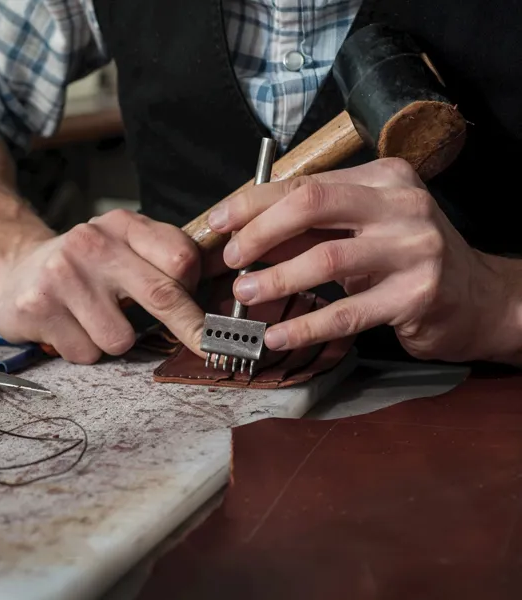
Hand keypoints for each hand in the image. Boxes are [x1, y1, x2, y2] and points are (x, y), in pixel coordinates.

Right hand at [0, 209, 205, 362]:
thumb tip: (215, 296)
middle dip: (189, 329)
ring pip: (120, 339)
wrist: (15, 269)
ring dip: (113, 340)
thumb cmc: (83, 266)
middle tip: (205, 346)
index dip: (196, 292)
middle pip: (162, 296)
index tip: (205, 314)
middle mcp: (91, 243)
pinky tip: (68, 327)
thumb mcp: (122, 246)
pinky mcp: (38, 308)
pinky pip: (86, 353)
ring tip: (93, 320)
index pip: (180, 258)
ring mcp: (62, 275)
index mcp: (121, 225)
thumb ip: (164, 261)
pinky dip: (82, 349)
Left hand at [207, 158, 512, 363]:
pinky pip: (347, 312)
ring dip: (276, 279)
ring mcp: (413, 248)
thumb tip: (243, 235)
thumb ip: (310, 228)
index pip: (305, 184)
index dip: (254, 202)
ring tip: (244, 294)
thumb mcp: (361, 230)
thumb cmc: (405, 260)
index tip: (219, 222)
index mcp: (382, 178)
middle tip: (231, 259)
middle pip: (311, 207)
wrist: (477, 299)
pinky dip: (306, 326)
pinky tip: (277, 335)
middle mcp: (401, 205)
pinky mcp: (418, 295)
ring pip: (326, 259)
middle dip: (259, 232)